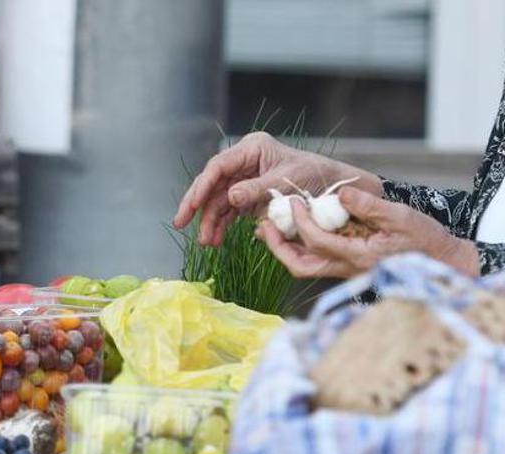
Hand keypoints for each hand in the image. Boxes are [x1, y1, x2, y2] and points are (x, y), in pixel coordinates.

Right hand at [174, 131, 383, 246]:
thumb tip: (229, 196)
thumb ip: (257, 189)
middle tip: (181, 223)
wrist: (335, 189)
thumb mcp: (287, 181)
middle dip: (197, 205)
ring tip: (206, 242)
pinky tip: (215, 240)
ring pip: (217, 201)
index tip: (190, 205)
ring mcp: (245, 180)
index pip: (218, 166)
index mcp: (253, 149)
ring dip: (209, 222)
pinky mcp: (249, 198)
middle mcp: (244, 163)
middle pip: (212, 184)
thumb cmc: (316, 176)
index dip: (201, 186)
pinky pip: (228, 212)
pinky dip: (221, 226)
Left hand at [255, 187, 479, 278]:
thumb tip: (340, 193)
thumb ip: (369, 206)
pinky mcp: (346, 267)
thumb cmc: (424, 239)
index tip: (294, 202)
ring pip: (304, 267)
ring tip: (270, 229)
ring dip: (285, 250)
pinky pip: (315, 262)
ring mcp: (345, 271)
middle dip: (279, 248)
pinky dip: (299, 248)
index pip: (318, 242)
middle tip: (265, 227)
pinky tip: (293, 231)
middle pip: (300, 266)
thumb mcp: (401, 216)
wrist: (440, 262)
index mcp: (359, 256)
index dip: (302, 222)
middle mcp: (347, 268)